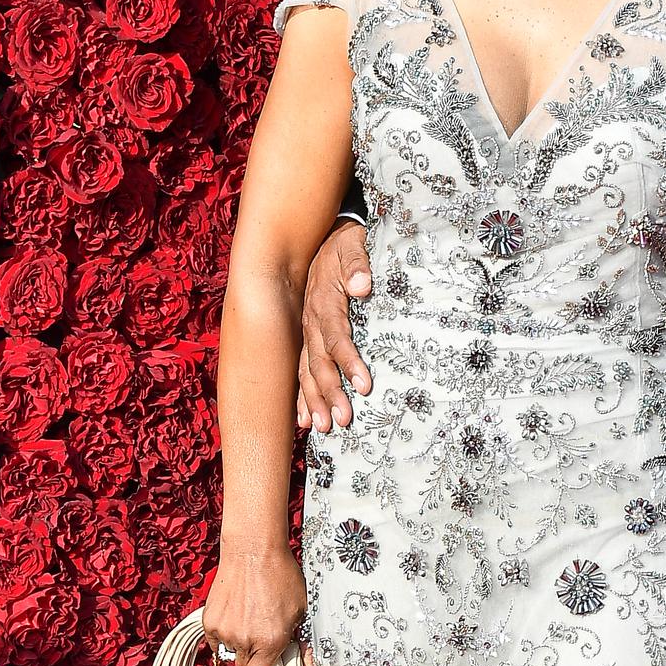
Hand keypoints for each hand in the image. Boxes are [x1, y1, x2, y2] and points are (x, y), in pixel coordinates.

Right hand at [203, 544, 312, 665]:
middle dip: (251, 660)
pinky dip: (224, 632)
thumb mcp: (301, 611)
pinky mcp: (209, 621)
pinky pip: (216, 639)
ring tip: (249, 619)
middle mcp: (245, 640)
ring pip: (229, 652)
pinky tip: (236, 614)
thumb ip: (299, 641)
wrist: (253, 552)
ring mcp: (224, 631)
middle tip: (259, 641)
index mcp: (270, 641)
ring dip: (238, 644)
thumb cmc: (280, 576)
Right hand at [297, 218, 372, 431]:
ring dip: (314, 401)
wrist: (319, 237)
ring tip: (323, 428)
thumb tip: (363, 285)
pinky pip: (300, 369)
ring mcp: (305, 331)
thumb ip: (357, 263)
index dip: (349, 362)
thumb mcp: (351, 244)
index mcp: (324, 302)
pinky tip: (304, 419)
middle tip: (342, 421)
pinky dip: (301, 396)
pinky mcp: (305, 336)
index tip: (365, 386)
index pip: (338, 337)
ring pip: (306, 371)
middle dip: (330, 393)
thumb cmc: (342, 243)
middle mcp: (311, 321)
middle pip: (318, 363)